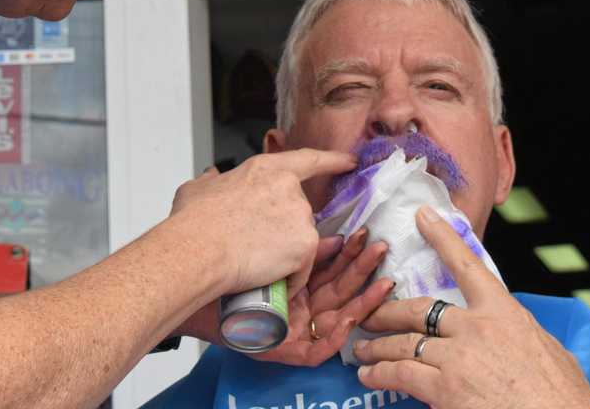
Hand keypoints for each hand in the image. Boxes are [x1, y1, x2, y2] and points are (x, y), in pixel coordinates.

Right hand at [169, 149, 356, 298]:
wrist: (198, 250)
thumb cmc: (193, 223)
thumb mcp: (197, 189)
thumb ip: (211, 180)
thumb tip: (212, 177)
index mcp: (266, 169)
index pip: (308, 159)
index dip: (332, 160)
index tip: (349, 161)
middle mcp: (289, 189)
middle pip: (299, 211)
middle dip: (283, 229)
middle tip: (256, 243)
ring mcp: (300, 218)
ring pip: (300, 241)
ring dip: (283, 254)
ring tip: (252, 262)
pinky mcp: (305, 246)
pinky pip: (301, 268)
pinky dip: (287, 278)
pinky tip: (266, 279)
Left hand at [252, 227, 393, 366]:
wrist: (205, 302)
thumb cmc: (238, 282)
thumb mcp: (278, 263)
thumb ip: (307, 254)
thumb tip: (337, 237)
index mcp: (302, 289)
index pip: (333, 271)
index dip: (351, 255)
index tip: (366, 236)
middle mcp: (305, 310)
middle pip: (341, 290)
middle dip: (364, 270)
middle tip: (382, 249)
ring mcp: (300, 333)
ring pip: (340, 319)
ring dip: (364, 302)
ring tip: (384, 284)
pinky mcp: (291, 353)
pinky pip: (318, 350)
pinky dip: (335, 337)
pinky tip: (349, 320)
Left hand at [352, 207, 589, 408]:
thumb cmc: (564, 396)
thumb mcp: (550, 350)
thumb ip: (520, 334)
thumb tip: (512, 332)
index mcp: (505, 312)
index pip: (468, 266)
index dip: (442, 239)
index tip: (423, 217)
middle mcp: (476, 328)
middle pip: (418, 310)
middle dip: (388, 311)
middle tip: (368, 313)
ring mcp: (457, 357)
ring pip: (403, 343)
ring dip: (377, 347)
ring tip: (361, 350)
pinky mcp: (445, 388)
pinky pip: (401, 374)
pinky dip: (380, 374)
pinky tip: (370, 375)